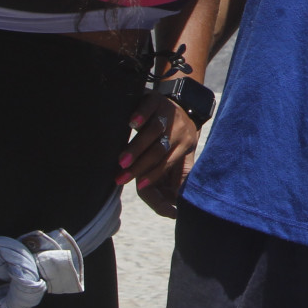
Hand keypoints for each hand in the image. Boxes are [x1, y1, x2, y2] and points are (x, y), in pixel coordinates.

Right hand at [119, 90, 198, 216]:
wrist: (186, 99)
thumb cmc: (179, 133)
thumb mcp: (184, 153)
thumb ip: (177, 176)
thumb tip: (173, 208)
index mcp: (184, 146)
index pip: (168, 165)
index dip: (155, 176)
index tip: (140, 187)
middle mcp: (177, 131)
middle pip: (159, 151)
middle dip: (140, 167)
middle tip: (120, 179)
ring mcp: (166, 114)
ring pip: (154, 131)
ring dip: (138, 146)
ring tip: (122, 161)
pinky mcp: (156, 99)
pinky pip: (149, 107)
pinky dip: (141, 115)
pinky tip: (132, 123)